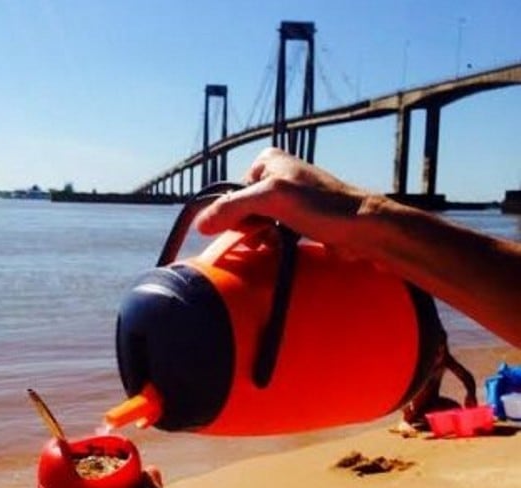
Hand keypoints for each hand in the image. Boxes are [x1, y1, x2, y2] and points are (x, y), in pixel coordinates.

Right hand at [194, 147, 373, 257]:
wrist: (365, 227)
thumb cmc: (322, 206)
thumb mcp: (270, 198)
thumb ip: (232, 207)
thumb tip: (200, 224)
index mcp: (269, 160)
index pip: (233, 193)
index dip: (236, 214)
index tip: (251, 228)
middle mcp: (279, 174)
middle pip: (245, 208)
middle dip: (250, 227)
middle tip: (263, 238)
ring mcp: (291, 197)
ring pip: (259, 222)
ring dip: (262, 238)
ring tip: (275, 245)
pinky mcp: (302, 218)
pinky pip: (275, 232)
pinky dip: (274, 243)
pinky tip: (282, 249)